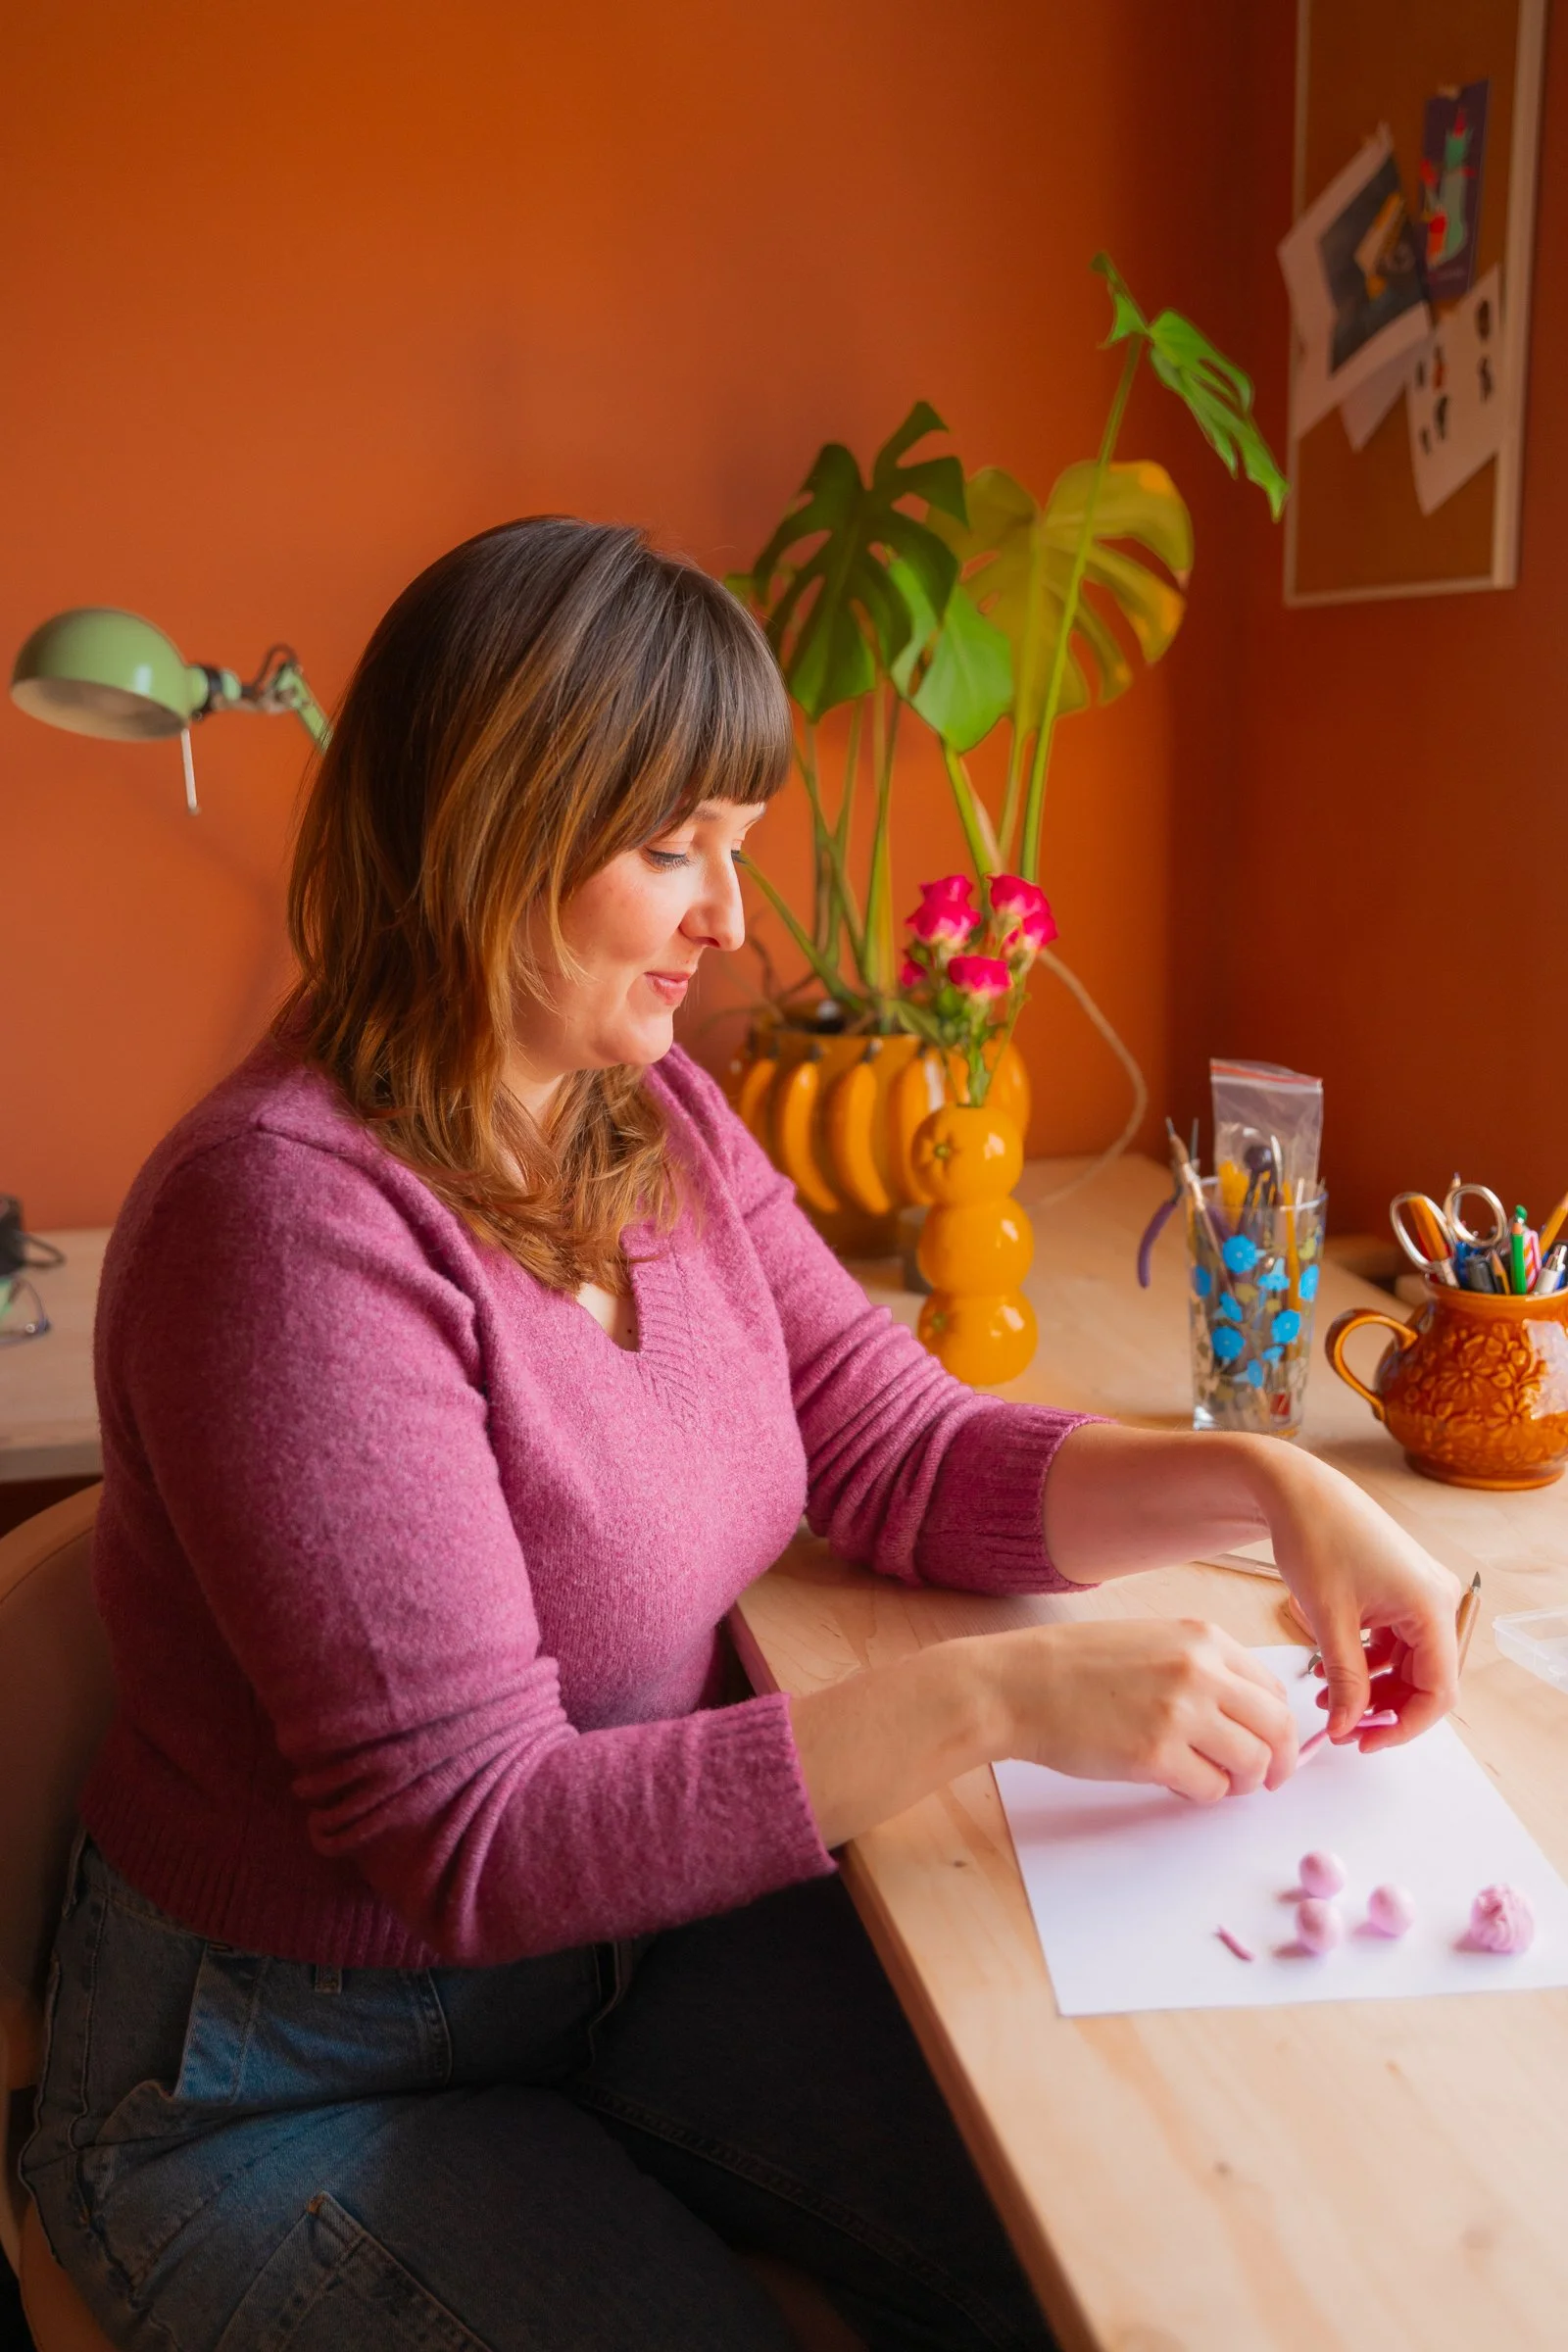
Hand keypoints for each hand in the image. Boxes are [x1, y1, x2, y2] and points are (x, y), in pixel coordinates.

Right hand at [991, 1617, 1297, 1802]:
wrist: (1018, 1685)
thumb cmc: (1075, 1666)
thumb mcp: (1151, 1642)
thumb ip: (1202, 1669)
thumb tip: (1246, 1717)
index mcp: (1203, 1638)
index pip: (1274, 1690)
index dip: (1278, 1727)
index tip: (1271, 1747)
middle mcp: (1201, 1671)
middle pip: (1278, 1728)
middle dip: (1278, 1763)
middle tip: (1264, 1781)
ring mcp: (1181, 1713)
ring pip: (1252, 1763)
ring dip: (1239, 1783)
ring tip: (1210, 1781)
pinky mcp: (1157, 1756)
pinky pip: (1211, 1790)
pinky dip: (1201, 1795)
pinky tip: (1174, 1783)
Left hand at [1261, 1451, 1462, 1746]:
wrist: (1297, 1490)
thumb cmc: (1316, 1538)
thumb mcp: (1328, 1620)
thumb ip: (1344, 1680)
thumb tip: (1347, 1727)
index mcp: (1430, 1607)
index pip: (1439, 1691)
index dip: (1405, 1726)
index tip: (1365, 1741)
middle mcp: (1436, 1600)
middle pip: (1427, 1679)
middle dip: (1385, 1708)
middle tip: (1343, 1726)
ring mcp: (1419, 1594)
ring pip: (1409, 1664)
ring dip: (1373, 1687)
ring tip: (1327, 1698)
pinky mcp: (1401, 1590)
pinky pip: (1395, 1642)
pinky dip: (1369, 1662)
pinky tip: (1333, 1670)